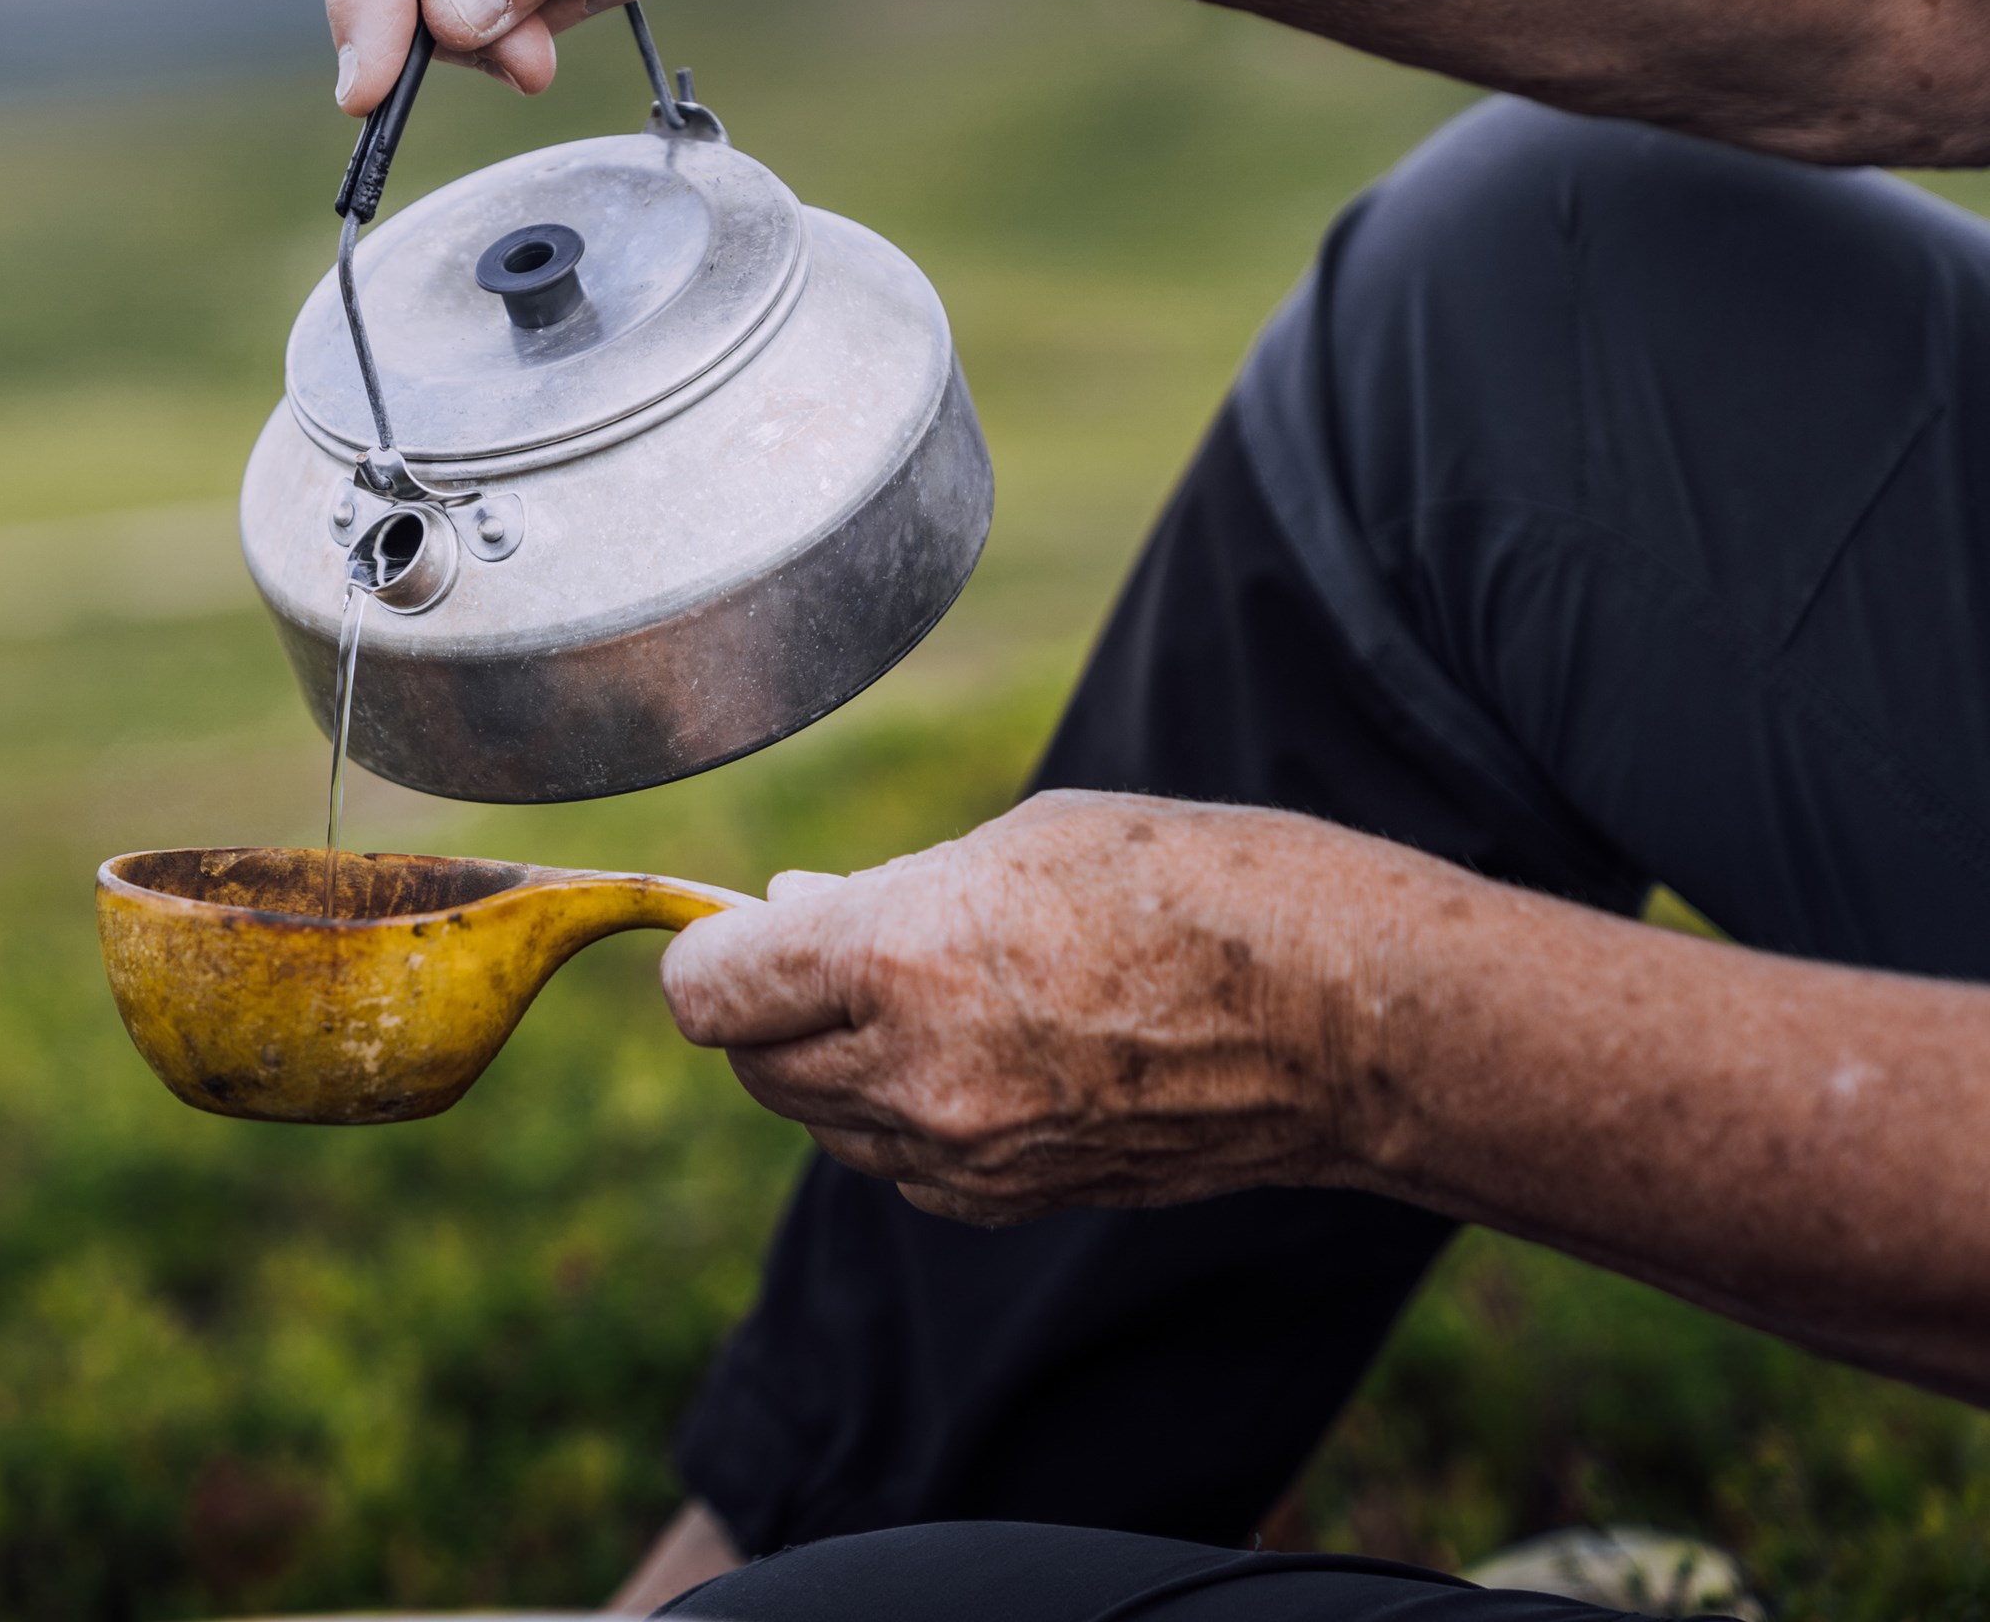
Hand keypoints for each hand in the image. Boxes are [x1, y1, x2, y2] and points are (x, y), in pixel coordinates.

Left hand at [661, 791, 1389, 1223]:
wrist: (1339, 1018)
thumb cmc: (1191, 888)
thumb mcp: (1013, 844)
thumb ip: (880, 895)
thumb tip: (784, 915)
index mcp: (897, 958)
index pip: (708, 991)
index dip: (707, 953)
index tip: (737, 925)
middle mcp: (912, 1072)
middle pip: (751, 1064)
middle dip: (765, 1006)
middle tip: (825, 944)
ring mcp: (962, 1155)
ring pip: (819, 1121)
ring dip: (828, 1062)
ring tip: (911, 991)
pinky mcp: (1008, 1202)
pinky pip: (896, 1166)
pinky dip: (895, 1117)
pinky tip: (965, 1055)